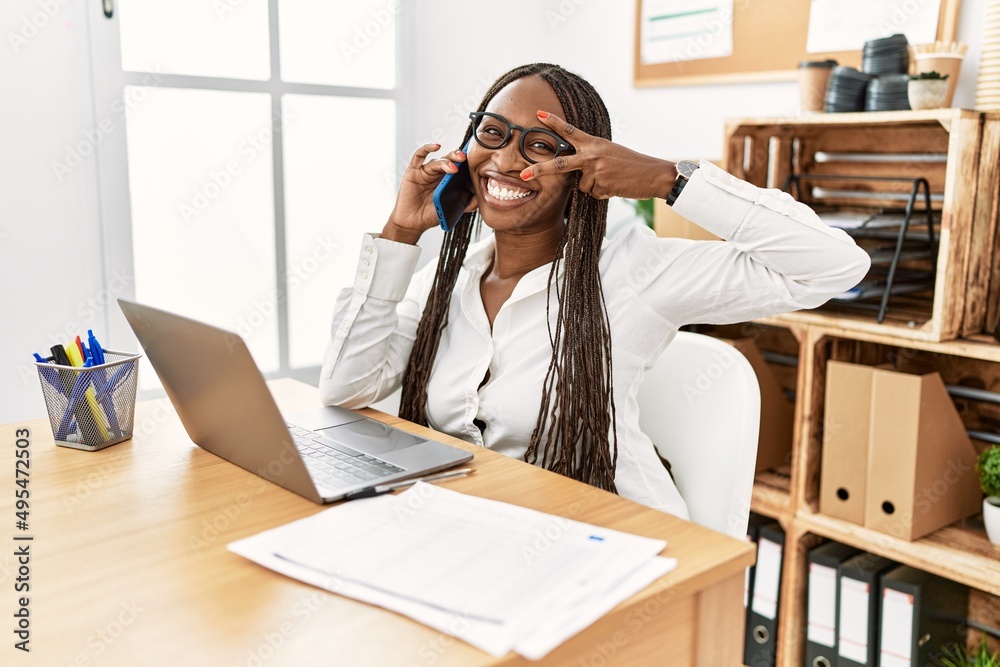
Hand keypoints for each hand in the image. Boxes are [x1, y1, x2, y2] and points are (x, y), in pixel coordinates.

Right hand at [382, 143, 478, 243]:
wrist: (412, 223)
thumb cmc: (430, 215)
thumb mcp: (451, 210)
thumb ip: (465, 204)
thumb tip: (480, 199)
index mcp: (449, 180)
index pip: (459, 166)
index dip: (466, 163)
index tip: (475, 162)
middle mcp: (438, 173)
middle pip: (449, 160)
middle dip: (457, 157)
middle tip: (464, 158)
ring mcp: (426, 171)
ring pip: (437, 160)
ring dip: (446, 161)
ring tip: (454, 167)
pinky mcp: (413, 171)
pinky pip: (419, 156)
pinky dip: (427, 148)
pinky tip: (436, 146)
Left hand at [521, 110, 677, 200]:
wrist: (652, 174)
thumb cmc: (631, 164)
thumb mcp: (609, 153)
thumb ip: (590, 157)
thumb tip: (575, 173)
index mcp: (593, 143)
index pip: (569, 131)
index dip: (553, 122)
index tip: (538, 114)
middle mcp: (591, 155)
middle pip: (559, 164)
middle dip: (539, 170)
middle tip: (522, 174)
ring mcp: (595, 171)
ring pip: (581, 186)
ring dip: (594, 186)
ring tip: (611, 179)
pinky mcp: (601, 186)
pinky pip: (592, 194)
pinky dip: (603, 193)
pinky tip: (615, 187)